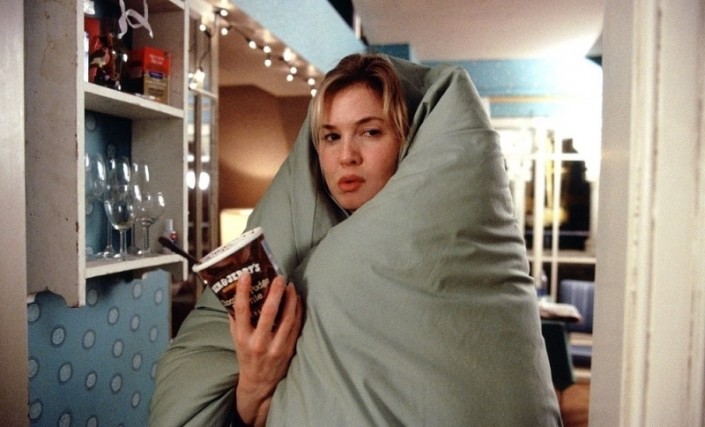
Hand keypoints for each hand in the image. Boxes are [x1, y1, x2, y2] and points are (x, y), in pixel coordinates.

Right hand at [229, 272, 301, 426]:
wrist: (259, 384)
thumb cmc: (246, 357)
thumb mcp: (236, 340)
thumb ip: (235, 319)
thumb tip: (234, 294)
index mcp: (242, 338)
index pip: (241, 310)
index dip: (243, 291)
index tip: (246, 275)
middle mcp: (258, 343)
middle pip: (269, 312)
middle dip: (275, 292)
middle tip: (279, 277)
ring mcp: (276, 347)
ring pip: (287, 318)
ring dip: (290, 299)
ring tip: (290, 285)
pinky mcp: (289, 350)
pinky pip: (296, 326)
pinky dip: (298, 311)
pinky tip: (297, 300)